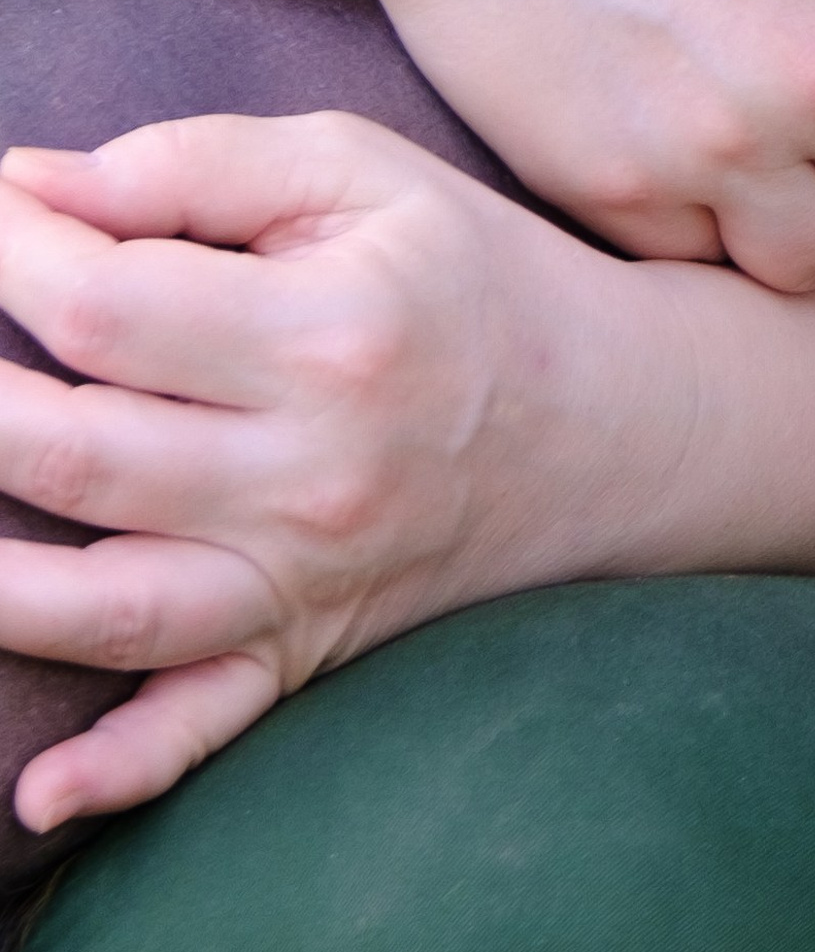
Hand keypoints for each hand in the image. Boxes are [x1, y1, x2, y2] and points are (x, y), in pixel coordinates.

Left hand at [0, 114, 668, 838]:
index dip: (6, 252)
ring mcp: (306, 576)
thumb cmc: (470, 273)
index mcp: (327, 331)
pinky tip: (43, 788)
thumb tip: (38, 186)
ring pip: (105, 604)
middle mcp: (312, 468)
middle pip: (73, 451)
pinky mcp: (306, 649)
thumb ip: (200, 163)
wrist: (616, 419)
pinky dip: (123, 769)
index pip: (106, 303)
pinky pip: (205, 727)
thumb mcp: (360, 171)